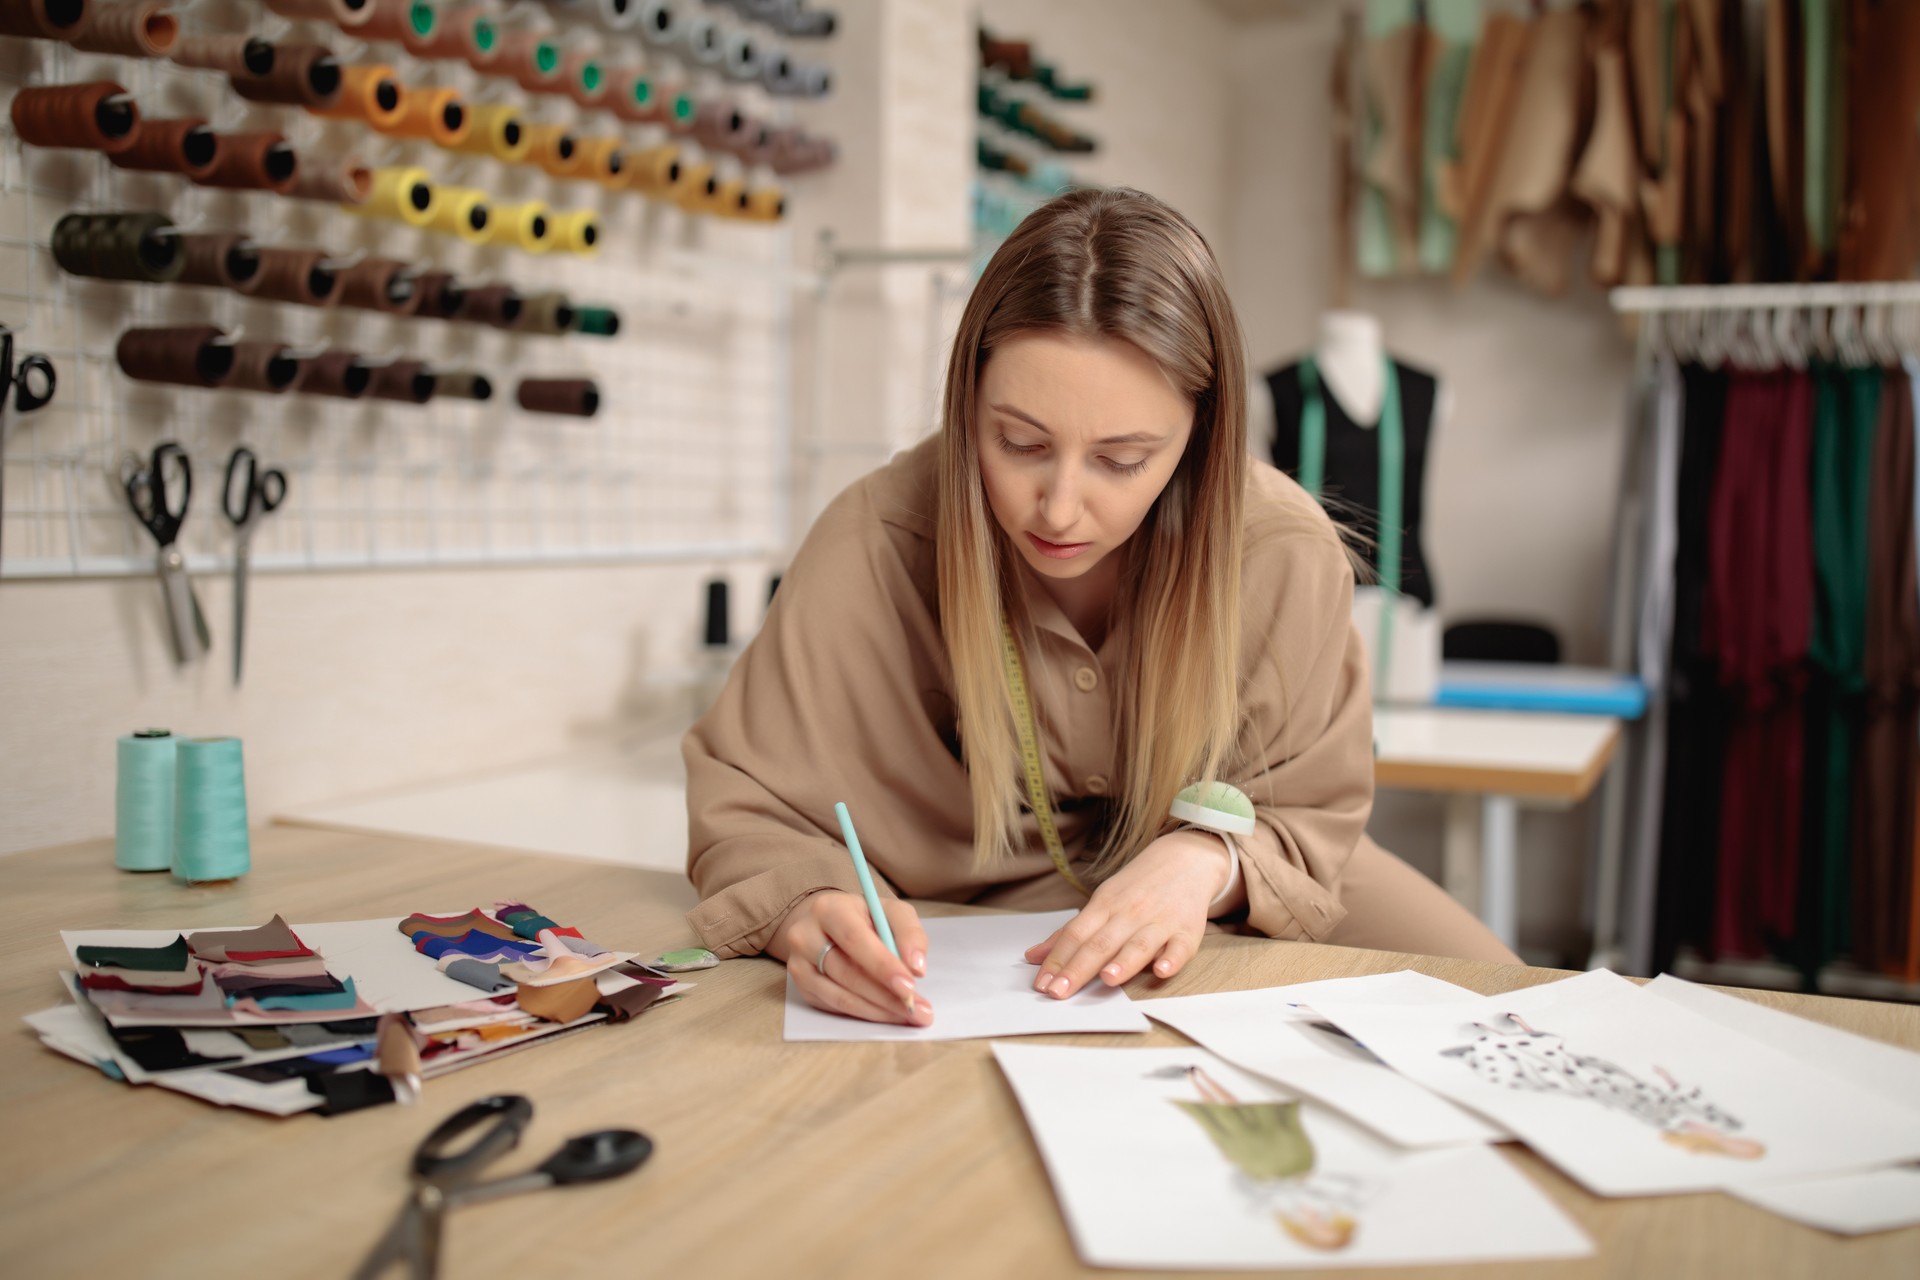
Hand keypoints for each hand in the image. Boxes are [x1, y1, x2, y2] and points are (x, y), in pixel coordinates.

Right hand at [776, 890, 932, 1025]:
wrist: (825, 923)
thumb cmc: (863, 917)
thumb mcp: (890, 911)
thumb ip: (909, 932)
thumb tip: (916, 968)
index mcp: (829, 909)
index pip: (855, 939)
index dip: (882, 965)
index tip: (909, 986)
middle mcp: (805, 936)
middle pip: (847, 973)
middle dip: (887, 996)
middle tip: (917, 1010)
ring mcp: (799, 965)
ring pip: (840, 996)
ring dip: (879, 1010)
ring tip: (908, 1015)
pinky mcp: (802, 987)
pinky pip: (835, 1007)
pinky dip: (865, 1014)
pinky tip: (887, 1014)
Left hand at [1023, 831, 1229, 998]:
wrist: (1186, 858)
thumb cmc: (1137, 887)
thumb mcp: (1102, 901)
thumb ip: (1071, 932)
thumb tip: (1033, 956)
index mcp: (1105, 906)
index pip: (1075, 934)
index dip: (1057, 960)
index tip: (1042, 984)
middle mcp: (1130, 913)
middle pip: (1100, 943)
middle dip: (1078, 969)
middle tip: (1059, 992)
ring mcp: (1160, 921)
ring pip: (1139, 944)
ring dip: (1123, 962)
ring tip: (1107, 979)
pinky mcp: (1188, 930)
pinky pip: (1180, 946)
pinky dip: (1172, 958)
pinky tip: (1162, 971)